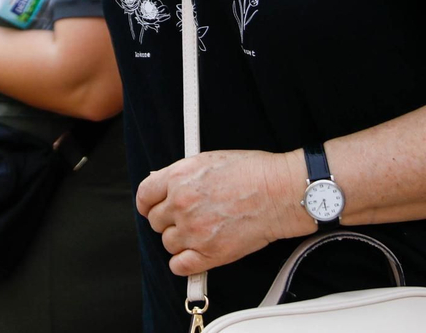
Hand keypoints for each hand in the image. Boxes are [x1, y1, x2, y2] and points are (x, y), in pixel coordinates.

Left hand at [136, 149, 312, 276]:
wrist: (280, 192)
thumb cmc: (253, 172)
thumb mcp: (209, 159)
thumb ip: (182, 174)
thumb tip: (162, 183)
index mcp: (178, 178)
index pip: (144, 195)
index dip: (147, 203)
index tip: (151, 208)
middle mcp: (181, 204)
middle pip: (155, 221)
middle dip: (168, 220)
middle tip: (187, 217)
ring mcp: (194, 231)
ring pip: (167, 244)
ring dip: (180, 240)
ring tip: (200, 232)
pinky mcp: (209, 254)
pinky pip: (179, 266)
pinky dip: (185, 263)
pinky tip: (196, 254)